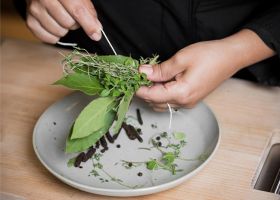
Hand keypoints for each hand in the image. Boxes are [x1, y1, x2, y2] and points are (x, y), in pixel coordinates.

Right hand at [26, 0, 101, 42]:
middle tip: (71, 16)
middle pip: (68, 23)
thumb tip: (96, 30)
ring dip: (64, 29)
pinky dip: (54, 36)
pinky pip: (47, 38)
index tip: (96, 35)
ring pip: (59, 32)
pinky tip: (55, 26)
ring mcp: (34, 9)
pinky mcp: (30, 20)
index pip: (77, 10)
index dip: (89, 24)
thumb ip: (89, 11)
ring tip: (61, 19)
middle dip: (74, 23)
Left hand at [136, 29, 274, 110]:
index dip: (137, 88)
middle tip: (137, 76)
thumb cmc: (209, 56)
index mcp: (181, 94)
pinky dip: (161, 93)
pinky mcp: (191, 99)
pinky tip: (160, 80)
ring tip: (148, 76)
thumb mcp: (181, 59)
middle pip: (155, 102)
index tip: (128, 80)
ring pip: (162, 103)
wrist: (231, 57)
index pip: (151, 96)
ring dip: (152, 92)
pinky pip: (170, 100)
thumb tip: (142, 73)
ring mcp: (188, 102)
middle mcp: (184, 102)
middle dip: (143, 91)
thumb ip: (160, 70)